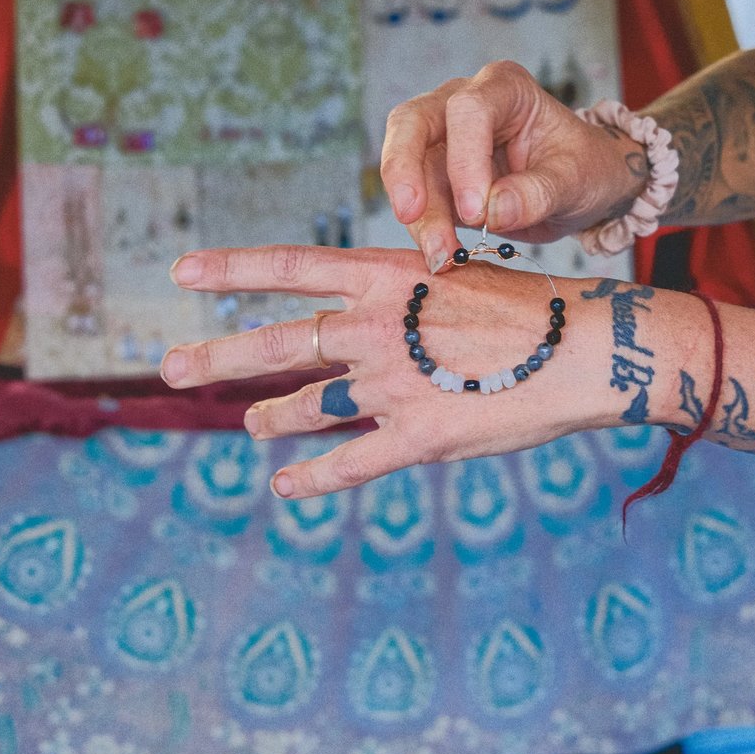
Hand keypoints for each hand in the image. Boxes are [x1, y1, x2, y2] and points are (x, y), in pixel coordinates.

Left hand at [161, 243, 611, 498]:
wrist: (586, 347)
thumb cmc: (527, 308)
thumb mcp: (452, 279)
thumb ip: (395, 302)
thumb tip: (350, 321)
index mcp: (385, 275)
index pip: (290, 266)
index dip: (231, 268)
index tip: (179, 272)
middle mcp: (376, 326)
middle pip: (278, 342)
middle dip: (218, 355)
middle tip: (169, 367)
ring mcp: (393, 384)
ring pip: (308, 406)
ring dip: (272, 417)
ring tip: (249, 426)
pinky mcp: (419, 437)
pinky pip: (350, 463)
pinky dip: (313, 478)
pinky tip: (287, 487)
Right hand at [380, 60, 646, 270]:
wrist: (579, 188)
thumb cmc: (585, 168)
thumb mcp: (577, 180)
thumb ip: (538, 192)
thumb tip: (494, 211)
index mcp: (505, 88)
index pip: (468, 110)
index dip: (464, 159)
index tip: (476, 211)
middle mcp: (464, 102)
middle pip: (412, 122)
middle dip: (405, 170)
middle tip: (411, 215)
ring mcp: (443, 136)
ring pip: (406, 164)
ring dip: (417, 213)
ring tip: (440, 256)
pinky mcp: (434, 173)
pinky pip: (415, 197)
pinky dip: (422, 226)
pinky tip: (439, 253)